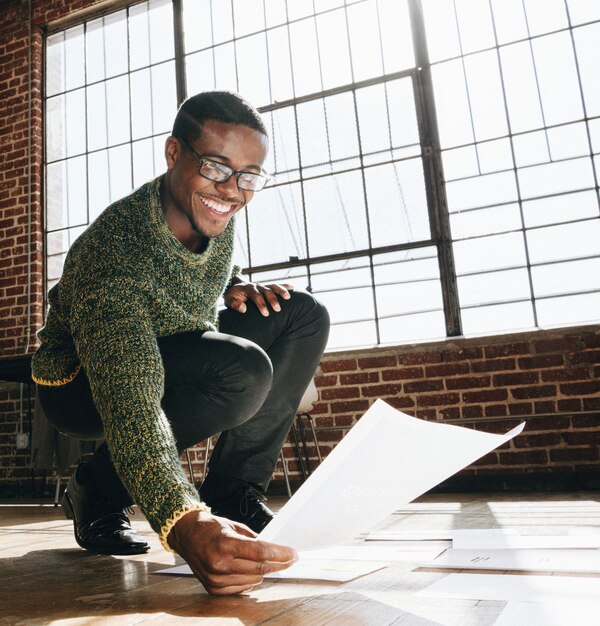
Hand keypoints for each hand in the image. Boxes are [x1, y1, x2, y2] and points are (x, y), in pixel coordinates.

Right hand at [167, 510, 296, 594]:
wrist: (186, 534)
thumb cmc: (211, 527)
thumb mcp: (234, 526)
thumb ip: (253, 539)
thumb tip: (274, 550)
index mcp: (225, 543)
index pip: (261, 552)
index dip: (281, 554)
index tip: (294, 554)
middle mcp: (220, 563)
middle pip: (260, 568)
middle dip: (279, 564)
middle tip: (290, 559)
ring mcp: (215, 578)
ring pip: (253, 580)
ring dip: (265, 572)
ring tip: (269, 562)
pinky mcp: (213, 588)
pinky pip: (241, 588)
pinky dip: (250, 580)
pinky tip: (251, 571)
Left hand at [224, 282, 293, 316]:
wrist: (234, 289)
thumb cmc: (232, 297)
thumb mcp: (227, 300)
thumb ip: (234, 304)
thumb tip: (244, 309)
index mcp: (246, 288)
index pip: (255, 294)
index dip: (261, 304)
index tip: (266, 314)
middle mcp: (256, 285)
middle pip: (266, 290)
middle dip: (272, 299)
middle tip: (278, 309)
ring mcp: (262, 285)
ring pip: (273, 286)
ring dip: (281, 290)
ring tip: (288, 297)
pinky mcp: (266, 286)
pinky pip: (276, 285)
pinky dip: (284, 285)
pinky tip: (293, 288)